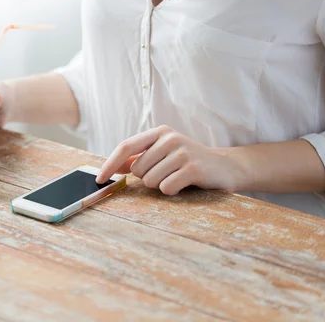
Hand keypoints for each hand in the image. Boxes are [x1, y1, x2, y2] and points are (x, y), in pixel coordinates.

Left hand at [96, 125, 244, 194]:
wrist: (225, 167)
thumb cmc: (188, 162)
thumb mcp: (162, 156)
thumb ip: (137, 160)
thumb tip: (111, 168)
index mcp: (159, 132)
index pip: (126, 146)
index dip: (109, 164)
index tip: (98, 179)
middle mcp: (170, 138)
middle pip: (137, 169)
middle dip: (147, 178)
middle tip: (167, 174)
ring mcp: (182, 152)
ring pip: (151, 180)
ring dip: (161, 185)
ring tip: (177, 178)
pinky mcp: (193, 168)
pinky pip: (166, 188)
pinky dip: (172, 191)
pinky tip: (185, 184)